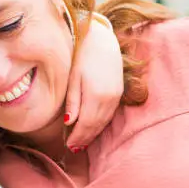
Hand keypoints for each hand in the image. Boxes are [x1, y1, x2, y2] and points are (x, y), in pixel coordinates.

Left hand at [65, 14, 122, 150]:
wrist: (102, 39)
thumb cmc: (81, 56)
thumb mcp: (72, 78)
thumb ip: (73, 101)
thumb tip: (70, 123)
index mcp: (96, 95)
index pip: (86, 124)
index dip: (77, 137)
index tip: (68, 146)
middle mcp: (109, 98)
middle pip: (96, 125)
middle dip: (85, 138)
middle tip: (74, 148)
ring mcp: (116, 95)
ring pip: (104, 121)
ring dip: (93, 133)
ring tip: (82, 142)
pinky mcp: (119, 91)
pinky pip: (110, 114)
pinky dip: (101, 123)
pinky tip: (93, 127)